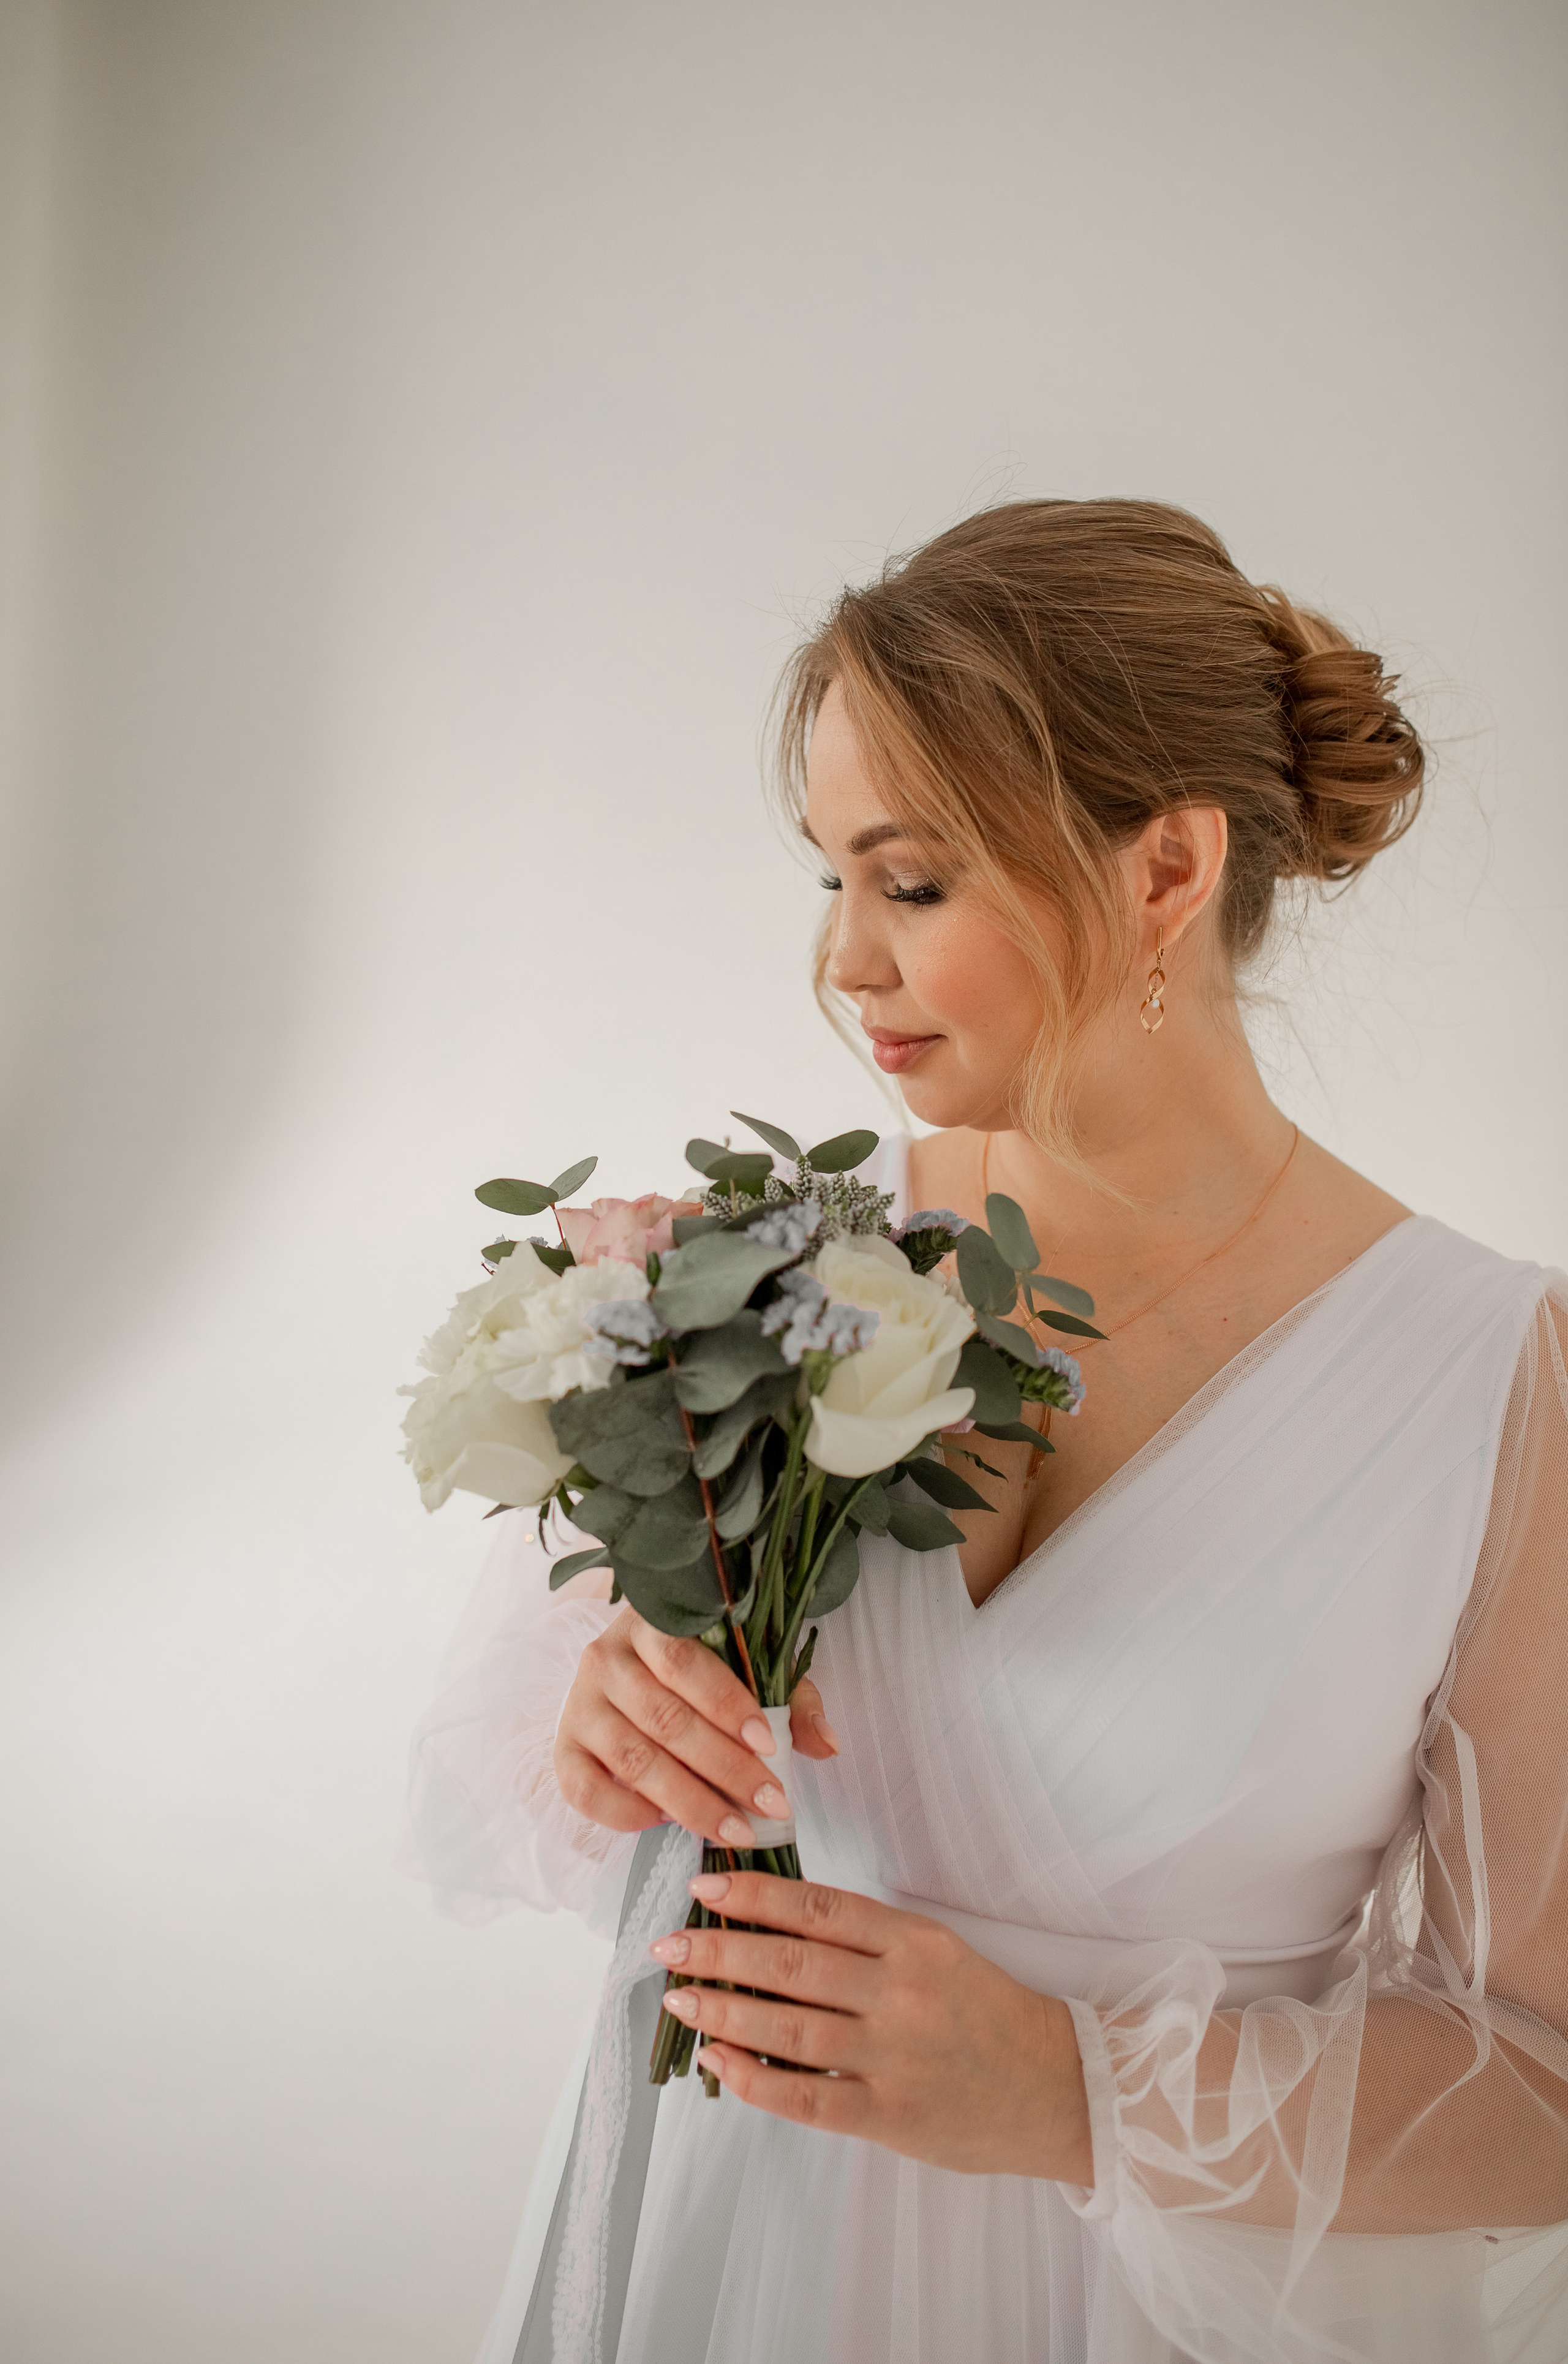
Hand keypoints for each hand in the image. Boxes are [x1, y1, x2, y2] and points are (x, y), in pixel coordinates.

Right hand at [554, 1604, 839, 1847]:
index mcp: (650, 1624)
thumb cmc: (699, 1674)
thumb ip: (791, 1702)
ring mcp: (579, 1705)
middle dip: (723, 1769)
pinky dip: (625, 1814)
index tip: (770, 1746)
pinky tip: (666, 1823)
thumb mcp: (750, 1671)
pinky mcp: (562, 1748)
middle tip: (769, 1805)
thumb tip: (827, 1746)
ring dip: (688, 1801)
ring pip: (633, 1759)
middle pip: (665, 1719)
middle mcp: (605, 1658)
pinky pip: (584, 1790)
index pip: (686, 1663)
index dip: (728, 1705)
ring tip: (734, 1829)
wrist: (626, 1673)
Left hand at [648, 1869, 1092, 2182]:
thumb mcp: (937, 1952)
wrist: (1056, 2087)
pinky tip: (720, 2062)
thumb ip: (867, 1941)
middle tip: (671, 1944)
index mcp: (914, 1942)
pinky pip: (807, 2098)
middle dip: (722, 1951)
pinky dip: (755, 2080)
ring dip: (726, 2011)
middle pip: (793, 1963)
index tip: (707, 1888)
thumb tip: (776, 1926)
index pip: (820, 1908)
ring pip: (790, 2028)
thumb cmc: (987, 2013)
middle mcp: (901, 1993)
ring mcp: (893, 2058)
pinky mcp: (889, 2117)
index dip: (756, 1896)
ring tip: (680, 1998)